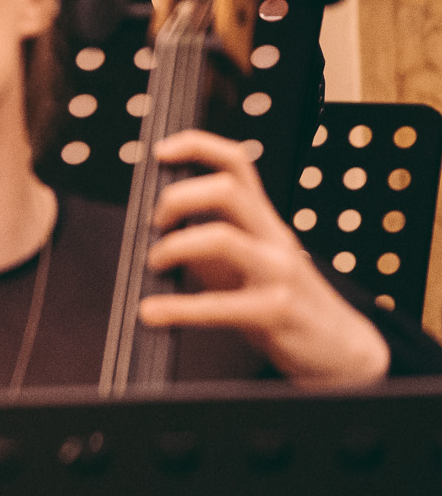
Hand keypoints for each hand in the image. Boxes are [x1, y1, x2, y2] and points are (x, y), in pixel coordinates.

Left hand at [138, 130, 388, 387]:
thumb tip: (159, 234)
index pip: (237, 163)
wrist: (342, 348)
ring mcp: (279, 273)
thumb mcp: (248, 263)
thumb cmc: (285, 300)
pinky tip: (153, 313)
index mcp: (264, 220)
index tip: (161, 151)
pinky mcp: (277, 313)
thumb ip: (207, 246)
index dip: (197, 146)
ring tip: (154, 262)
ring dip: (175, 246)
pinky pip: (221, 305)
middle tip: (155, 222)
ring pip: (223, 239)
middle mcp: (274, 238)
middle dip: (178, 198)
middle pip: (227, 190)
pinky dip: (178, 309)